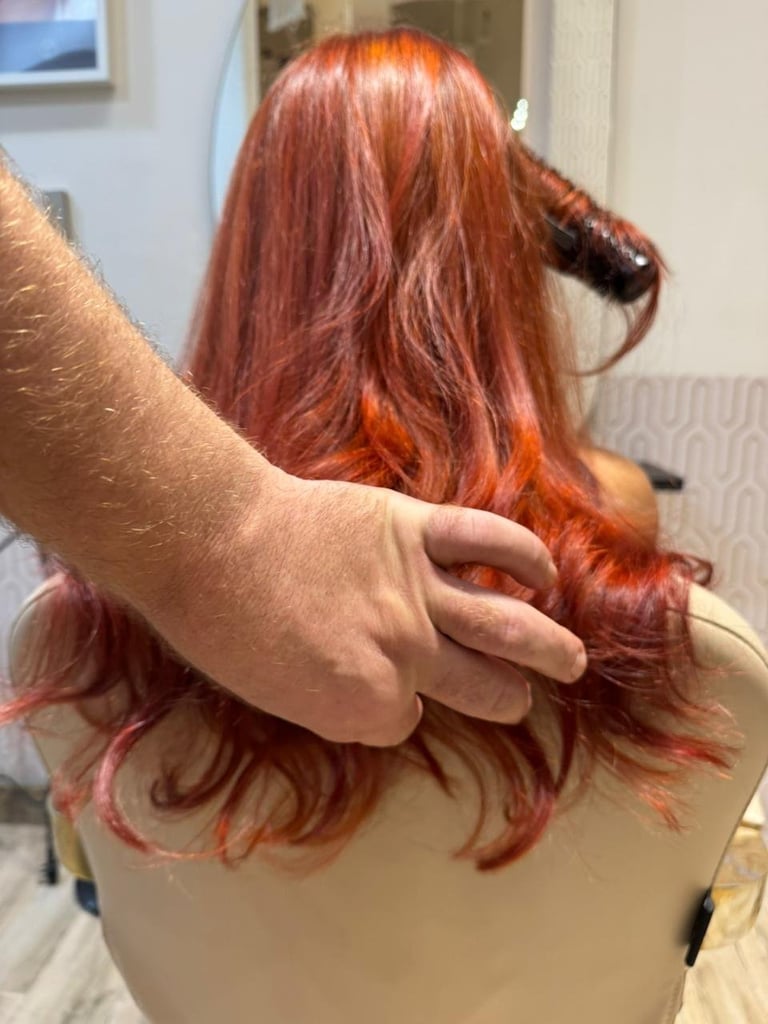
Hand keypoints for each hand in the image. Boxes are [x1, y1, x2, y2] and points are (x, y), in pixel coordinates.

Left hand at [149, 468, 585, 745]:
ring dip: (549, 648)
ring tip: (572, 660)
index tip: (375, 692)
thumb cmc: (223, 623)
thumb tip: (386, 699)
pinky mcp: (414, 529)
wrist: (210, 540)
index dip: (392, 707)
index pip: (404, 720)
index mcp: (366, 705)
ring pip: (507, 625)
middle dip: (504, 697)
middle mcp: (405, 654)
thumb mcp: (276, 696)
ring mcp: (417, 590)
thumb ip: (343, 704)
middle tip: (520, 697)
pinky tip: (542, 574)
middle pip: (482, 687)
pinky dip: (522, 556)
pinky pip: (487, 542)